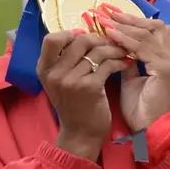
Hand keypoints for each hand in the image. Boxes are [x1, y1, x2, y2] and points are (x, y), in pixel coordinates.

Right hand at [36, 31, 130, 158]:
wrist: (81, 134)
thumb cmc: (73, 106)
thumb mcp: (60, 83)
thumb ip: (65, 61)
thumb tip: (81, 34)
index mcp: (44, 69)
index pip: (51, 39)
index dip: (70, 34)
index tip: (85, 40)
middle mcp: (55, 73)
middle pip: (79, 40)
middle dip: (99, 39)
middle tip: (111, 44)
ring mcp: (71, 80)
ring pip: (97, 51)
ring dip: (113, 49)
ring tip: (122, 51)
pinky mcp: (90, 87)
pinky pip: (108, 64)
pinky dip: (119, 61)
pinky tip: (124, 64)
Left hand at [97, 9, 169, 132]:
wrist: (149, 129)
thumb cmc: (140, 109)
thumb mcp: (131, 79)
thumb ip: (129, 61)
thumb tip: (117, 45)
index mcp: (167, 60)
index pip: (156, 32)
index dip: (136, 22)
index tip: (114, 16)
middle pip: (156, 27)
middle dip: (132, 19)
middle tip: (110, 13)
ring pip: (149, 35)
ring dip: (125, 27)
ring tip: (106, 21)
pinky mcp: (165, 70)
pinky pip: (143, 49)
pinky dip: (126, 40)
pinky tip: (111, 35)